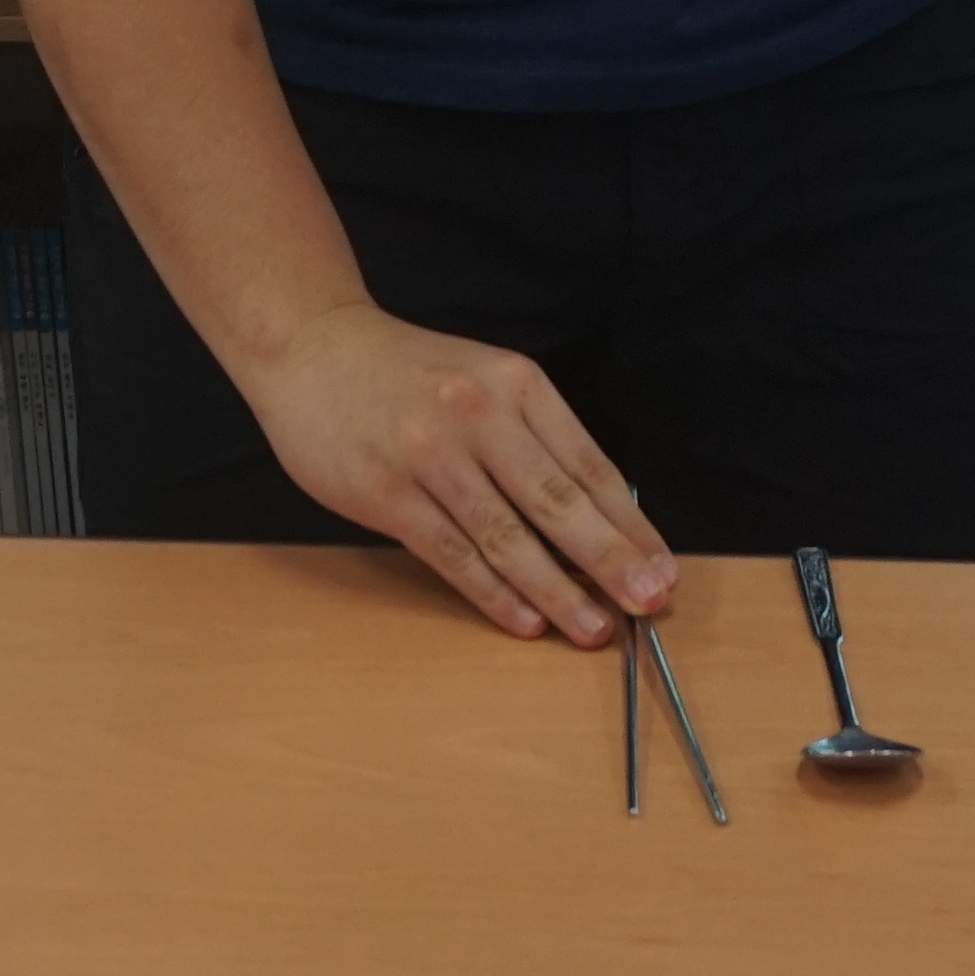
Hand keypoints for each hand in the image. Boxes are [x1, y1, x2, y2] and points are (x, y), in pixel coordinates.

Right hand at [232, 300, 672, 644]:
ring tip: (592, 628)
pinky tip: (525, 621)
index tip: (663, 568)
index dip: (631, 525)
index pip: (590, 466)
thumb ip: (534, 440)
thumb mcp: (484, 380)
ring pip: (507, 537)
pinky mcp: (385, 492)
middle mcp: (478, 415)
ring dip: (556, 591)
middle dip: (610, 561)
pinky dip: (493, 593)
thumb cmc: (408, 373)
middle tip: (648, 603)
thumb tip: (598, 523)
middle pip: (558, 503)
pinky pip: (451, 553)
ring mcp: (429, 454)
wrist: (311, 346)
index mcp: (516, 384)